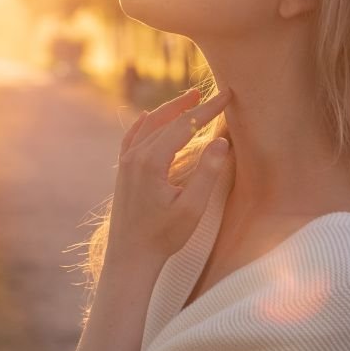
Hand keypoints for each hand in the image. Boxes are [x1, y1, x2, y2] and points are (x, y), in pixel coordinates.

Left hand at [107, 86, 232, 264]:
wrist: (130, 258)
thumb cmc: (163, 237)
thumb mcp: (192, 209)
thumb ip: (208, 173)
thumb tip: (221, 142)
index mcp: (151, 161)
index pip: (185, 125)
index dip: (208, 109)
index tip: (227, 96)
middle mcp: (135, 156)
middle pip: (165, 119)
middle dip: (189, 104)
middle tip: (211, 92)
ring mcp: (126, 163)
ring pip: (148, 125)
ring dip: (169, 110)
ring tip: (189, 99)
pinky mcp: (123, 171)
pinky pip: (132, 137)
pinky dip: (145, 123)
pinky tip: (148, 117)